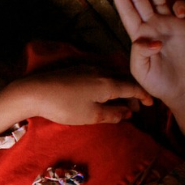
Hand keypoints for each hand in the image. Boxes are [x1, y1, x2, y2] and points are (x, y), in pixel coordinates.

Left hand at [11, 69, 152, 124]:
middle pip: (123, 80)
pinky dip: (108, 85)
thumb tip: (127, 113)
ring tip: (119, 103)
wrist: (34, 92)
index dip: (143, 96)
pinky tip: (102, 94)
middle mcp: (100, 72)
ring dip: (120, 89)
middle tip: (135, 108)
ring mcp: (87, 69)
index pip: (132, 88)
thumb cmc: (64, 106)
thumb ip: (112, 114)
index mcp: (108, 83)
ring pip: (111, 77)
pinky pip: (100, 75)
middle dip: (132, 94)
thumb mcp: (91, 115)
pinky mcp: (75, 70)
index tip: (150, 104)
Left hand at [109, 0, 184, 106]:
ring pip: (160, 0)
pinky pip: (182, 8)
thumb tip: (152, 40)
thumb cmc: (156, 82)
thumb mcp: (141, 70)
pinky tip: (180, 14)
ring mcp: (168, 24)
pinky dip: (181, 5)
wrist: (181, 89)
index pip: (126, 12)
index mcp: (138, 34)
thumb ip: (141, 53)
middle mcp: (151, 25)